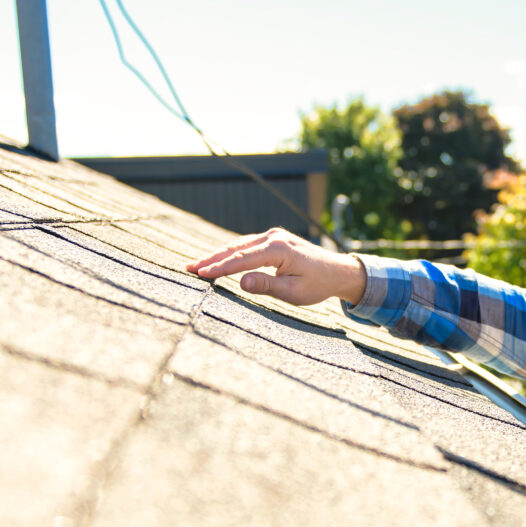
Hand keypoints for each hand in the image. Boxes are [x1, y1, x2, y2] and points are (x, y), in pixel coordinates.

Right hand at [189, 228, 366, 306]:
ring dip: (218, 255)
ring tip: (196, 265)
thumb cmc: (317, 285)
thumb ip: (267, 286)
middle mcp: (274, 237)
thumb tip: (240, 282)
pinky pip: (247, 245)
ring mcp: (273, 235)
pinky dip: (230, 253)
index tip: (200, 274)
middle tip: (189, 268)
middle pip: (235, 248)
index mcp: (279, 249)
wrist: (336, 271)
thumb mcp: (293, 291)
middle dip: (211, 259)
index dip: (219, 268)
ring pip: (239, 244)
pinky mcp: (273, 239)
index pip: (242, 259)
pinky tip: (216, 260)